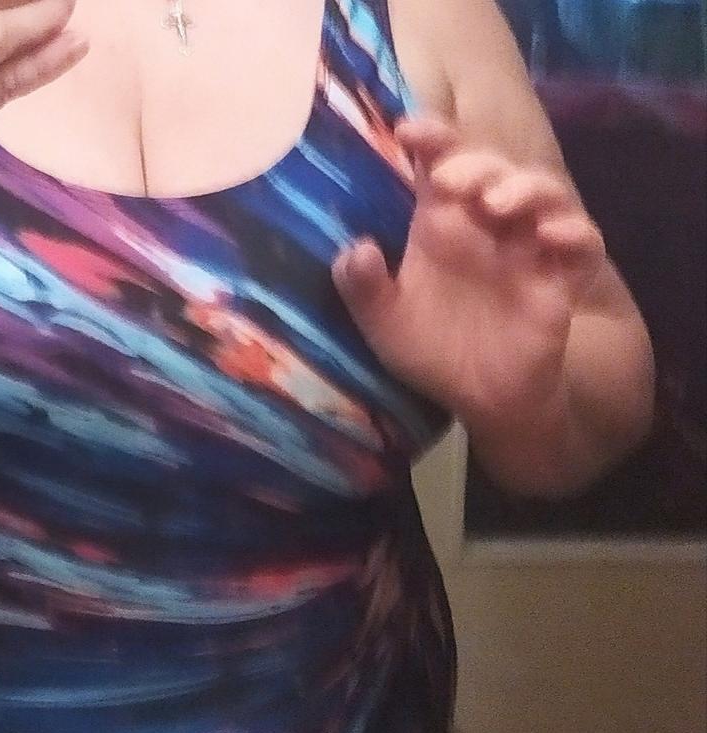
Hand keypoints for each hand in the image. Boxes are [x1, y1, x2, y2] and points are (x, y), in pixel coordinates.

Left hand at [331, 115, 606, 434]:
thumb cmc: (433, 351)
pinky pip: (582, 244)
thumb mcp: (386, 325)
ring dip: (523, 188)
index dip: (430, 139)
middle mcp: (487, 225)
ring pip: (542, 193)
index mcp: (442, 225)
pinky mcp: (562, 278)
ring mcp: (529, 248)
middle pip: (490, 170)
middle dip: (474, 163)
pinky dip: (572, 232)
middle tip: (450, 180)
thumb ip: (364, 290)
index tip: (406, 130)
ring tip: (495, 204)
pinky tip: (549, 236)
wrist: (482, 399)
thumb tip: (353, 250)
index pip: (439, 164)